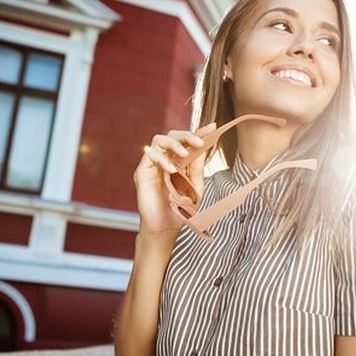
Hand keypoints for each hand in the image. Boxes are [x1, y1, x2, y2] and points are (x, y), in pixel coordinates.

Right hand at [134, 123, 216, 237]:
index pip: (187, 142)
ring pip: (159, 140)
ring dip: (174, 144)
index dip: (199, 132)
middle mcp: (165, 160)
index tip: (212, 128)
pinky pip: (150, 155)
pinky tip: (172, 170)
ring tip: (184, 155)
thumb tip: (205, 145)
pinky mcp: (142, 172)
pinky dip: (162, 159)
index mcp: (179, 162)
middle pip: (172, 135)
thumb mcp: (195, 186)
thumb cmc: (180, 209)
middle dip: (187, 136)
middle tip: (199, 142)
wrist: (166, 228)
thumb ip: (198, 166)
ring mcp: (153, 165)